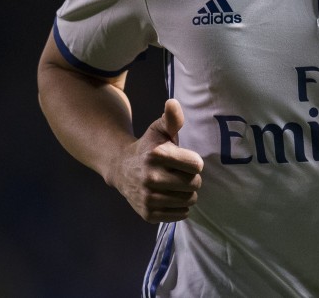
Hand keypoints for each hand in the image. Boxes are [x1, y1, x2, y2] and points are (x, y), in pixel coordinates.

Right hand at [107, 98, 203, 222]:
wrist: (121, 169)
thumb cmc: (149, 147)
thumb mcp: (159, 130)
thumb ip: (172, 118)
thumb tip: (173, 103)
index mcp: (157, 155)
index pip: (196, 165)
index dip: (194, 162)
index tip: (185, 160)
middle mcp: (151, 178)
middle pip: (195, 184)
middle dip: (192, 178)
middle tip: (181, 174)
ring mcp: (148, 198)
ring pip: (189, 200)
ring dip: (188, 193)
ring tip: (177, 185)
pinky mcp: (148, 214)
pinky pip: (181, 214)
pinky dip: (180, 207)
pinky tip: (170, 197)